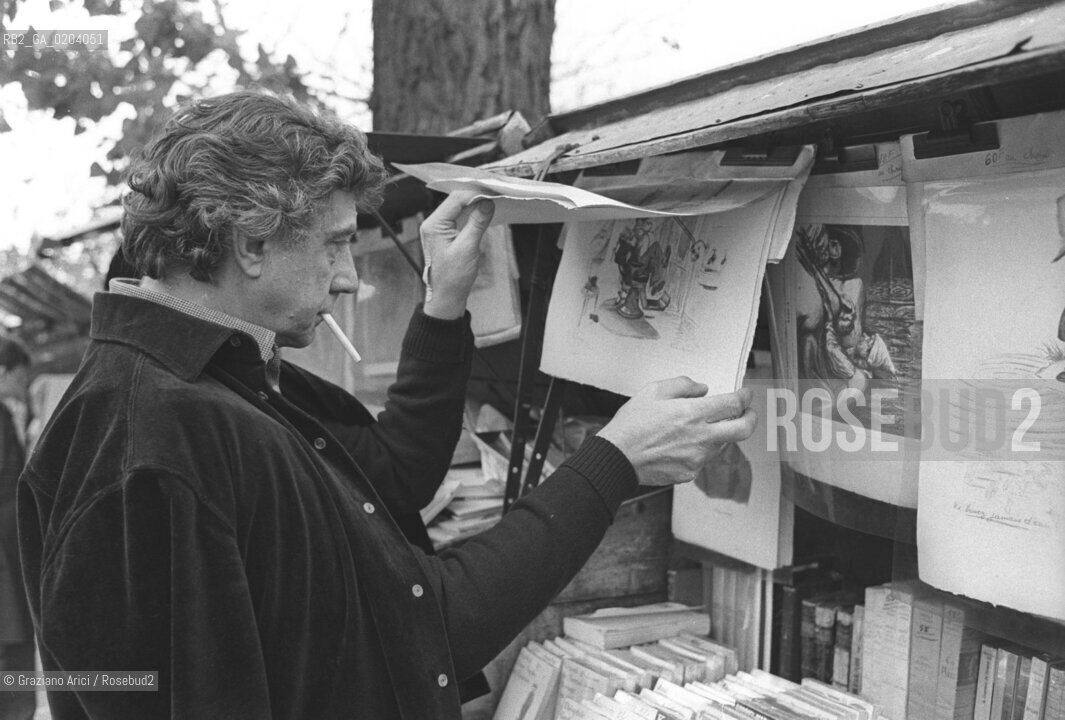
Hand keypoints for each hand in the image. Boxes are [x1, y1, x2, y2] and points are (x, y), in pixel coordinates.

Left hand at [420, 191, 494, 319]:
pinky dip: (472, 213)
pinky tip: (484, 213)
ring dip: (475, 204)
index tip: (493, 192)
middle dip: (476, 196)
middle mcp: (433, 223)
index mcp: (434, 225)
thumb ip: (477, 223)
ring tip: (493, 201)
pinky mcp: (446, 234)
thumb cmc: (453, 277)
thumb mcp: (468, 248)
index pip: (455, 199)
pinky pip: (459, 217)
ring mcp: (438, 228)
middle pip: (456, 201)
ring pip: (458, 208)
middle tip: (496, 194)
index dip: (475, 193)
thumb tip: (487, 203)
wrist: (446, 297)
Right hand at [597, 377, 756, 486]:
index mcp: (693, 414)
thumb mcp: (653, 391)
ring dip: (721, 433)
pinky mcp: (690, 472)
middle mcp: (701, 437)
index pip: (734, 404)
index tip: (745, 394)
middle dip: (751, 418)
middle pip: (744, 430)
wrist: (617, 458)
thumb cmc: (632, 424)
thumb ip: (683, 385)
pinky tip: (682, 444)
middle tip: (748, 412)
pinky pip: (704, 458)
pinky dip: (701, 448)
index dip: (744, 397)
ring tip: (700, 427)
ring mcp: (698, 458)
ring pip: (723, 444)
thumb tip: (703, 389)